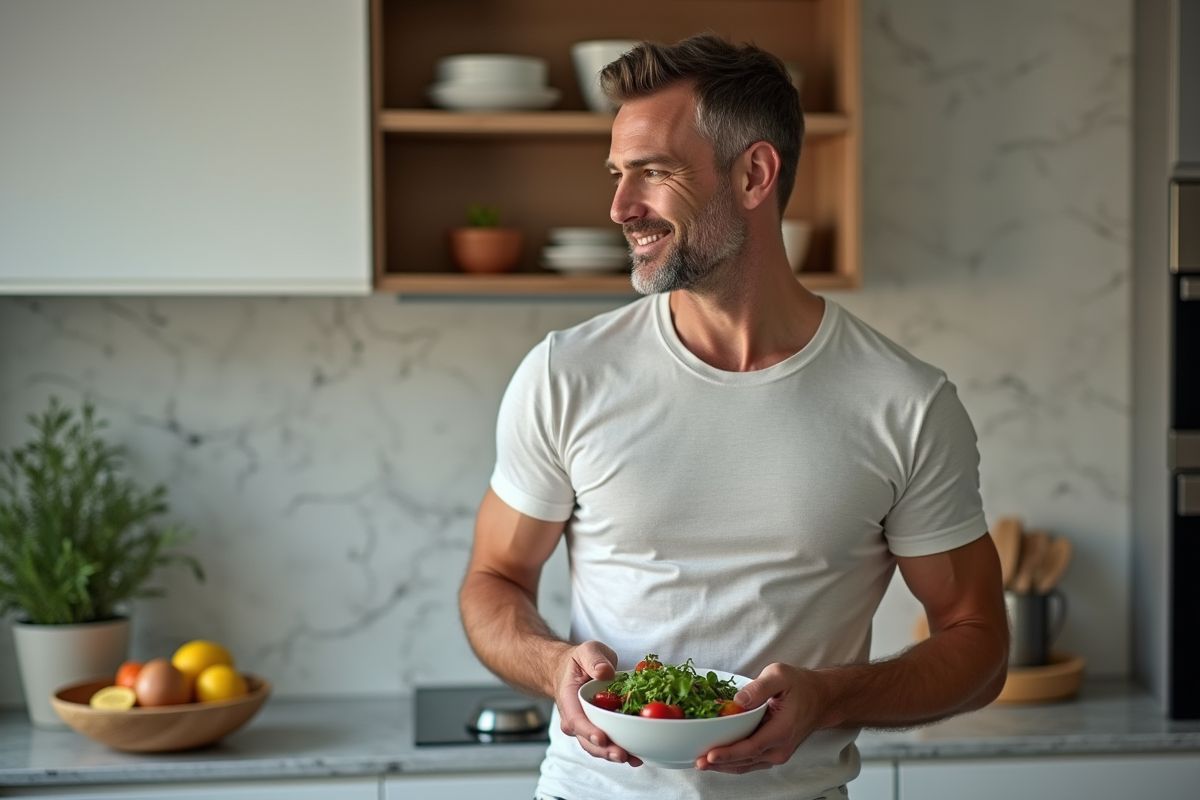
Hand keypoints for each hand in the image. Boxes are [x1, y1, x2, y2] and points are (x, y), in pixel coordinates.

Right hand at [554, 640, 642, 766]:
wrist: (572, 671)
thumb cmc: (579, 662)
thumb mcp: (586, 651)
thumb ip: (594, 660)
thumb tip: (605, 672)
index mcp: (569, 699)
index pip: (575, 720)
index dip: (588, 731)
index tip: (601, 738)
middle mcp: (575, 719)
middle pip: (586, 740)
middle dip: (604, 750)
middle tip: (622, 755)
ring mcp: (586, 727)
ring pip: (597, 747)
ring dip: (614, 754)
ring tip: (634, 759)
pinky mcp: (599, 730)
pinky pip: (608, 743)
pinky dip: (621, 750)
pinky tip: (637, 755)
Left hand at [695, 662, 818, 773]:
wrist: (820, 699)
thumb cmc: (800, 686)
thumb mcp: (780, 675)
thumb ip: (759, 687)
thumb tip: (738, 699)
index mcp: (781, 730)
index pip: (750, 748)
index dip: (728, 753)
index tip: (710, 755)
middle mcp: (780, 748)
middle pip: (745, 761)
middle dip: (720, 763)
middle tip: (697, 762)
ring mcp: (777, 754)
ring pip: (746, 765)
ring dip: (724, 766)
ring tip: (702, 763)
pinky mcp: (773, 753)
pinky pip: (750, 762)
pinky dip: (733, 762)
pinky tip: (717, 759)